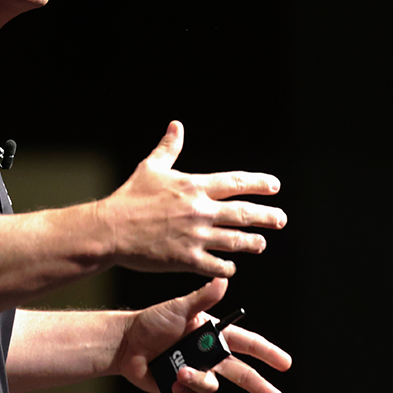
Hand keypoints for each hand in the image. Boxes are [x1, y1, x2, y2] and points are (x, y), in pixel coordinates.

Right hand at [97, 121, 286, 278]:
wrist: (110, 229)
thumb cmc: (129, 197)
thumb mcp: (151, 168)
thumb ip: (169, 148)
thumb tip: (176, 125)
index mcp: (194, 186)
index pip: (235, 182)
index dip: (259, 183)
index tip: (275, 187)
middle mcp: (200, 210)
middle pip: (244, 213)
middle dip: (267, 217)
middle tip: (281, 219)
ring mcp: (195, 236)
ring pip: (236, 241)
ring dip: (253, 243)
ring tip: (261, 243)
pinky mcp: (187, 259)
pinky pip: (217, 265)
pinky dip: (228, 267)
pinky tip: (232, 266)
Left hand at [115, 278, 292, 392]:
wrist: (126, 344)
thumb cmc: (152, 321)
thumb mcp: (178, 308)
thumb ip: (202, 298)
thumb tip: (224, 280)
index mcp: (214, 334)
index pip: (247, 344)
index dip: (267, 353)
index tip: (285, 363)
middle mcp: (209, 354)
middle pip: (241, 373)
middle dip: (260, 386)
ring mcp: (197, 371)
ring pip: (213, 385)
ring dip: (200, 380)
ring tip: (181, 372)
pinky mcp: (182, 387)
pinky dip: (184, 388)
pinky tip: (172, 378)